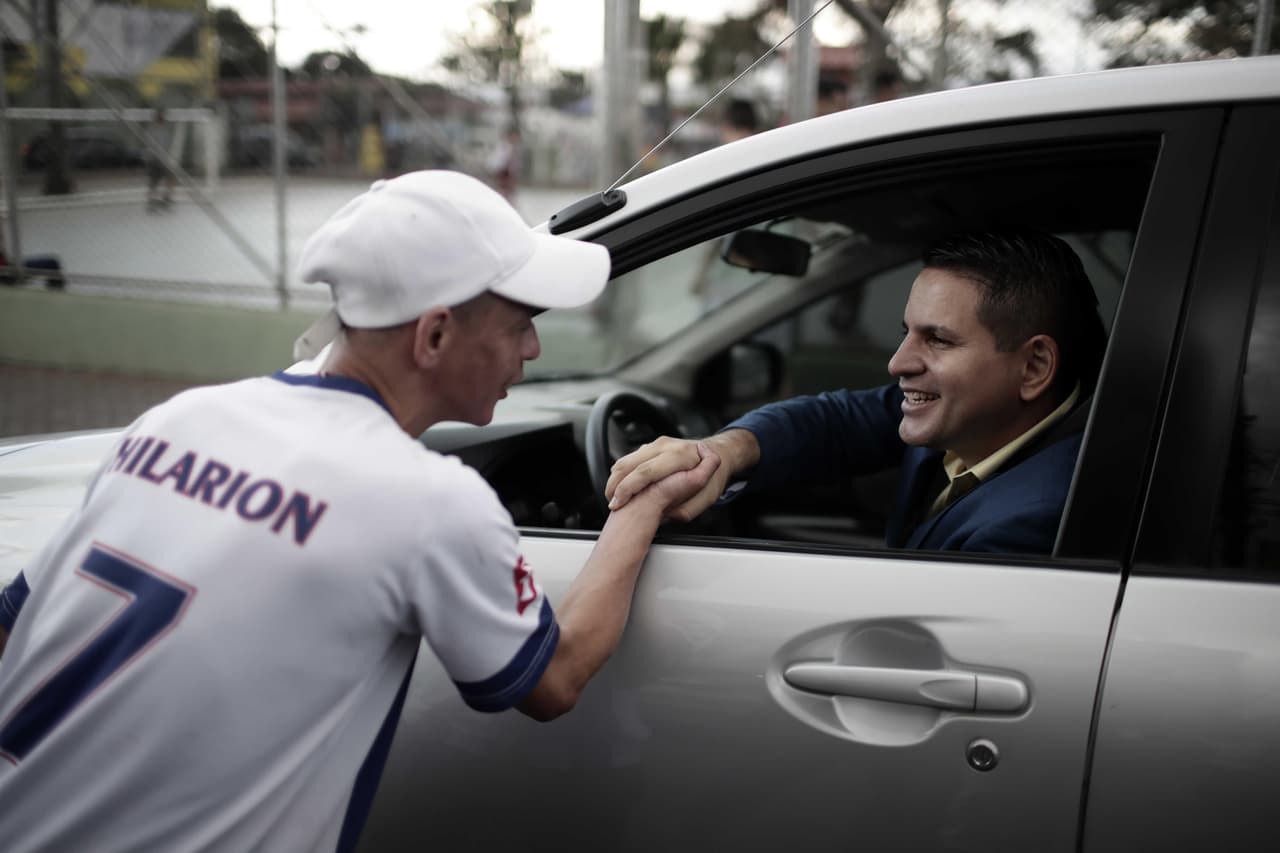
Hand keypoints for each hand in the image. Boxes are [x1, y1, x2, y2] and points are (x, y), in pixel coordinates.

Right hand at [607, 435, 734, 521]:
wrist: (720, 454)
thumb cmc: (714, 479)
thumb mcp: (707, 498)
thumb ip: (687, 508)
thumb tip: (665, 515)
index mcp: (680, 456)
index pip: (645, 472)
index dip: (627, 489)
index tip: (618, 504)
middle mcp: (666, 445)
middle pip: (630, 465)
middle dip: (616, 487)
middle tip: (612, 506)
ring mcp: (657, 443)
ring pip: (626, 460)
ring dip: (615, 481)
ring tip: (613, 500)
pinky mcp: (652, 446)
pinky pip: (629, 459)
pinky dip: (620, 475)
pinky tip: (619, 489)